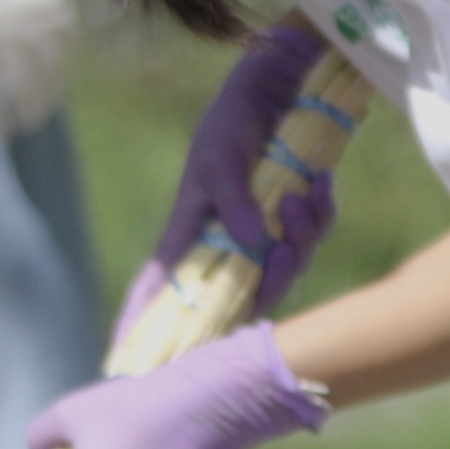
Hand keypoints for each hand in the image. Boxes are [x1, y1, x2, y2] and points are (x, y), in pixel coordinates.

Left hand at [0, 0, 78, 136]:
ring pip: (50, 65)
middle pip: (22, 84)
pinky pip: (65, 40)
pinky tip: (56, 76)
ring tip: (43, 109)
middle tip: (25, 125)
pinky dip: (62, 61)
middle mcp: (6, 27)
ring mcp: (34, 12)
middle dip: (25, 110)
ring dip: (49, 93)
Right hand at [133, 23, 346, 324]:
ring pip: (286, 269)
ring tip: (302, 191)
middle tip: (285, 248)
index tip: (129, 367)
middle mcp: (226, 242)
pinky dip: (321, 213)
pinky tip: (320, 182)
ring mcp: (263, 232)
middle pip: (242, 296)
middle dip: (271, 281)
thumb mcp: (222, 152)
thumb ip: (233, 200)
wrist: (283, 81)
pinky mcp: (296, 218)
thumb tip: (253, 247)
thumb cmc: (235, 114)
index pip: (161, 291)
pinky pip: (313, 236)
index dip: (143, 327)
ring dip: (301, 236)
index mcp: (190, 232)